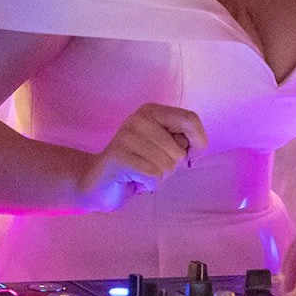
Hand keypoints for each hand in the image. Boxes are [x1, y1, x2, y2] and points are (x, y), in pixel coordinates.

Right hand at [82, 104, 206, 207]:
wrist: (97, 182)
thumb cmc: (137, 164)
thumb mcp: (163, 147)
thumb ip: (180, 140)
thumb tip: (197, 145)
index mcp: (151, 111)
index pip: (189, 119)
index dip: (199, 140)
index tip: (194, 153)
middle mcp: (138, 119)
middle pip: (179, 150)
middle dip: (170, 166)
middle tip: (150, 166)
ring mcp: (126, 137)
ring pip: (167, 165)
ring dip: (158, 176)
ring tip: (141, 172)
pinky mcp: (119, 157)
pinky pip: (153, 176)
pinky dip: (148, 184)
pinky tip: (134, 180)